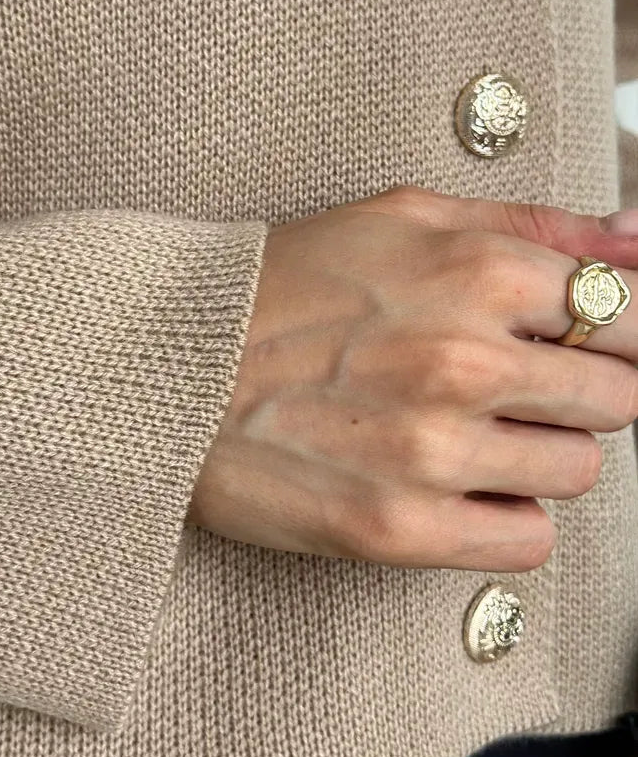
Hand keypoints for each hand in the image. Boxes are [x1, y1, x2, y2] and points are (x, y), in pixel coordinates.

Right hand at [188, 184, 637, 568]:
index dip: (613, 330)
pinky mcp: (399, 530)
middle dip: (576, 391)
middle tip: (510, 385)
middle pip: (619, 398)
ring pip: (579, 472)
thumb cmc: (282, 284)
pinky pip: (527, 541)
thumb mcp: (401, 215)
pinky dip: (503, 516)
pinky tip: (451, 484)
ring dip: (537, 454)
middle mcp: (465, 360)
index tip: (579, 342)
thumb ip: (534, 223)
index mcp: (476, 270)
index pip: (629, 312)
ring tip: (465, 431)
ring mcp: (434, 452)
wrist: (165, 364)